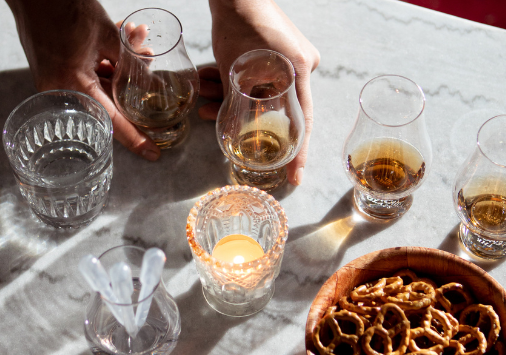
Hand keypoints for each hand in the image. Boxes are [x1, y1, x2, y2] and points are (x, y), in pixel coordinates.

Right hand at [5, 0, 159, 160]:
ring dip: (122, 66)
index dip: (136, 138)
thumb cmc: (64, 6)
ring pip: (100, 83)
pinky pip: (87, 73)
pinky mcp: (54, 69)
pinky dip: (106, 60)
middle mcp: (60, 90)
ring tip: (141, 45)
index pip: (112, 121)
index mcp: (72, 86)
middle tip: (154, 76)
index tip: (153, 155)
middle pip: (107, 101)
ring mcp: (55, 81)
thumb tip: (155, 84)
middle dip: (134, 86)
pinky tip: (125, 41)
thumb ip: (133, 64)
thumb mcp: (108, 35)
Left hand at [203, 0, 319, 184]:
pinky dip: (233, 81)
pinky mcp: (274, 51)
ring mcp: (289, 58)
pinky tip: (208, 83)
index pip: (303, 124)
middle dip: (238, 114)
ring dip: (228, 95)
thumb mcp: (234, 70)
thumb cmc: (239, 23)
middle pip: (273, 106)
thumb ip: (238, 103)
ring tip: (201, 95)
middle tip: (210, 116)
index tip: (294, 179)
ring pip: (258, 91)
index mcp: (300, 72)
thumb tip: (237, 134)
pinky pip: (256, 76)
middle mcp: (300, 66)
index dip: (298, 155)